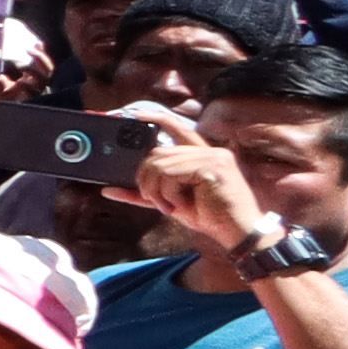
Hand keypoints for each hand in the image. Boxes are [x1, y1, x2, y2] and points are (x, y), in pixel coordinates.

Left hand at [131, 125, 263, 264]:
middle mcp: (209, 152)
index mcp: (201, 155)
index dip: (155, 119)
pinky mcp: (213, 168)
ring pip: (161, 166)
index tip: (135, 115)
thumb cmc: (210, 217)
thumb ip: (144, 193)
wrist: (239, 233)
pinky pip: (172, 176)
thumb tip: (109, 189)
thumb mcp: (170, 202)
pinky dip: (168, 195)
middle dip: (146, 179)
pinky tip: (179, 206)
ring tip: (170, 207)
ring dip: (157, 192)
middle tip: (155, 200)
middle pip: (157, 153)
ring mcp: (213, 158)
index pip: (176, 128)